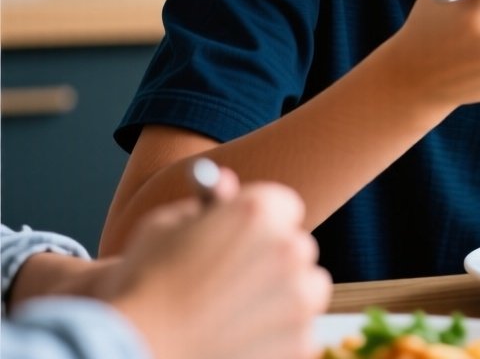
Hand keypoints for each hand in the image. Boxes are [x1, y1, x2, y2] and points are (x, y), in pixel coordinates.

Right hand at [103, 169, 330, 358]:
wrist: (128, 352)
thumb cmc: (138, 287)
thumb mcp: (164, 228)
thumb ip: (207, 205)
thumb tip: (227, 183)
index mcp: (259, 212)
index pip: (282, 205)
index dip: (258, 223)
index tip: (240, 239)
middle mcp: (288, 250)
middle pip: (296, 248)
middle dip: (271, 262)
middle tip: (230, 283)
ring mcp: (299, 300)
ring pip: (306, 290)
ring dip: (283, 299)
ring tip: (234, 316)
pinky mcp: (301, 343)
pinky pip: (300, 333)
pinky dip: (278, 340)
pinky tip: (238, 343)